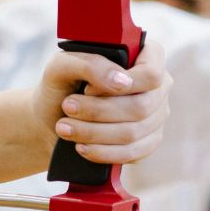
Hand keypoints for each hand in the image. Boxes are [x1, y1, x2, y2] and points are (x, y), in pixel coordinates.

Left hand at [32, 39, 170, 165]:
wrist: (52, 117)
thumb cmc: (61, 84)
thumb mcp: (64, 65)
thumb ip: (91, 64)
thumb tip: (122, 82)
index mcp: (145, 57)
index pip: (152, 73)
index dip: (126, 83)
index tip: (90, 88)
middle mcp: (157, 87)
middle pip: (141, 106)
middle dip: (98, 111)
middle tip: (68, 108)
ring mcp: (156, 117)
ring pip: (133, 132)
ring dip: (94, 132)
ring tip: (64, 128)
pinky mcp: (148, 143)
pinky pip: (132, 153)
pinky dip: (102, 152)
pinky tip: (81, 146)